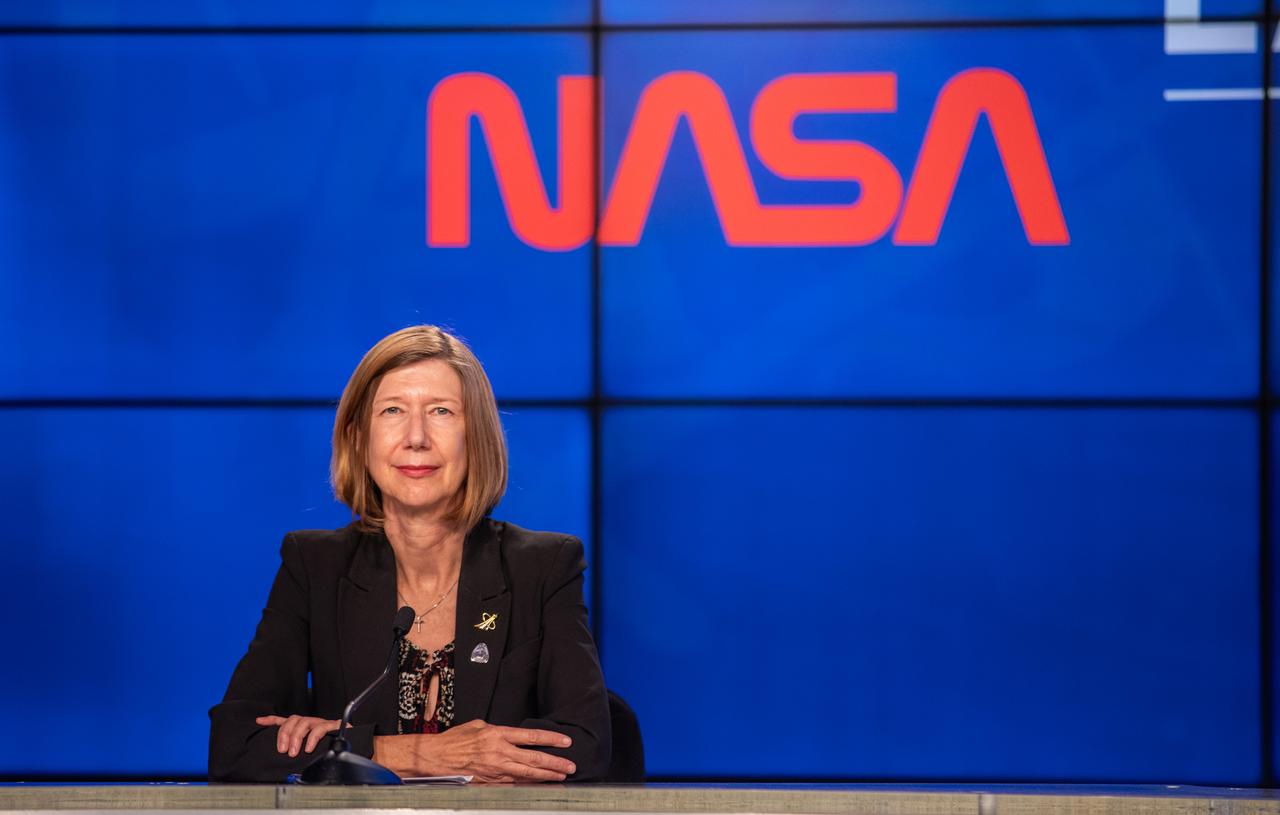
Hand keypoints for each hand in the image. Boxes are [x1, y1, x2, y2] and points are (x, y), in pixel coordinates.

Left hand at [256, 714, 340, 757]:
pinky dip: (312, 738)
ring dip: (296, 737)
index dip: (272, 720)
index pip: (285, 721)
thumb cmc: (331, 749)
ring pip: (304, 722)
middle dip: (285, 734)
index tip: (259, 721)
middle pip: (293, 720)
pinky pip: (321, 728)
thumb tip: (284, 759)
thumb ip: (298, 752)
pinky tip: (309, 748)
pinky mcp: (334, 726)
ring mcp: (322, 723)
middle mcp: (311, 723)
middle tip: (283, 750)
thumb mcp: (310, 751)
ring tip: (293, 752)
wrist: (355, 747)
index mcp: (304, 728)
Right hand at [382, 719, 575, 781]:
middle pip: (534, 759)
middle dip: (555, 763)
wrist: (435, 758)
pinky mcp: (490, 783)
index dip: (551, 740)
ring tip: (561, 776)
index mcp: (497, 735)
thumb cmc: (454, 741)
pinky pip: (514, 784)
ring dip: (546, 776)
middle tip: (571, 766)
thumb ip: (497, 730)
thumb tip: (510, 735)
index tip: (565, 742)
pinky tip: (539, 785)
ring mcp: (495, 770)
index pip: (531, 737)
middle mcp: (499, 753)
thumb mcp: (478, 726)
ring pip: (527, 774)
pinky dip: (528, 785)